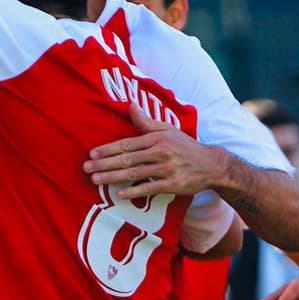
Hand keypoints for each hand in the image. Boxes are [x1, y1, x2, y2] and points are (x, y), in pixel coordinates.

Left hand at [83, 105, 225, 198]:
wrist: (211, 164)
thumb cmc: (185, 146)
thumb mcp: (168, 130)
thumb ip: (146, 122)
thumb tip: (130, 106)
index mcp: (157, 138)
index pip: (127, 144)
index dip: (108, 149)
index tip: (92, 154)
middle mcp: (161, 152)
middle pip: (127, 159)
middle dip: (104, 164)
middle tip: (87, 168)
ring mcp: (167, 169)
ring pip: (135, 173)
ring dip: (113, 177)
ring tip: (96, 180)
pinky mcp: (173, 184)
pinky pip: (150, 188)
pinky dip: (135, 191)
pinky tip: (120, 193)